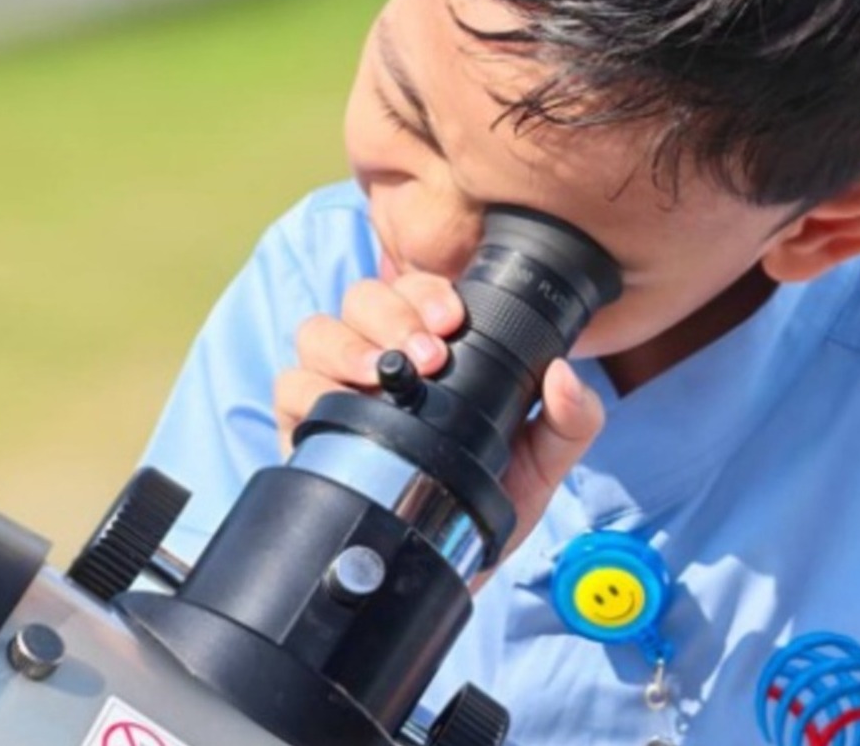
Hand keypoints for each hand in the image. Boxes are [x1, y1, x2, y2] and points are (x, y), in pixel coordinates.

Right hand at [272, 271, 603, 578]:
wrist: (447, 568)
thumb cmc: (486, 504)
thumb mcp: (541, 464)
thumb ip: (570, 421)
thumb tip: (564, 376)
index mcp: (432, 351)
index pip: (415, 290)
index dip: (425, 290)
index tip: (452, 319)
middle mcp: (380, 361)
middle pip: (361, 299)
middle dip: (391, 315)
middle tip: (427, 356)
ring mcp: (338, 389)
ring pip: (318, 331)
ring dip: (349, 345)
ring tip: (383, 378)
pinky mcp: (307, 428)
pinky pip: (289, 386)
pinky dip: (310, 388)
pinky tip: (343, 406)